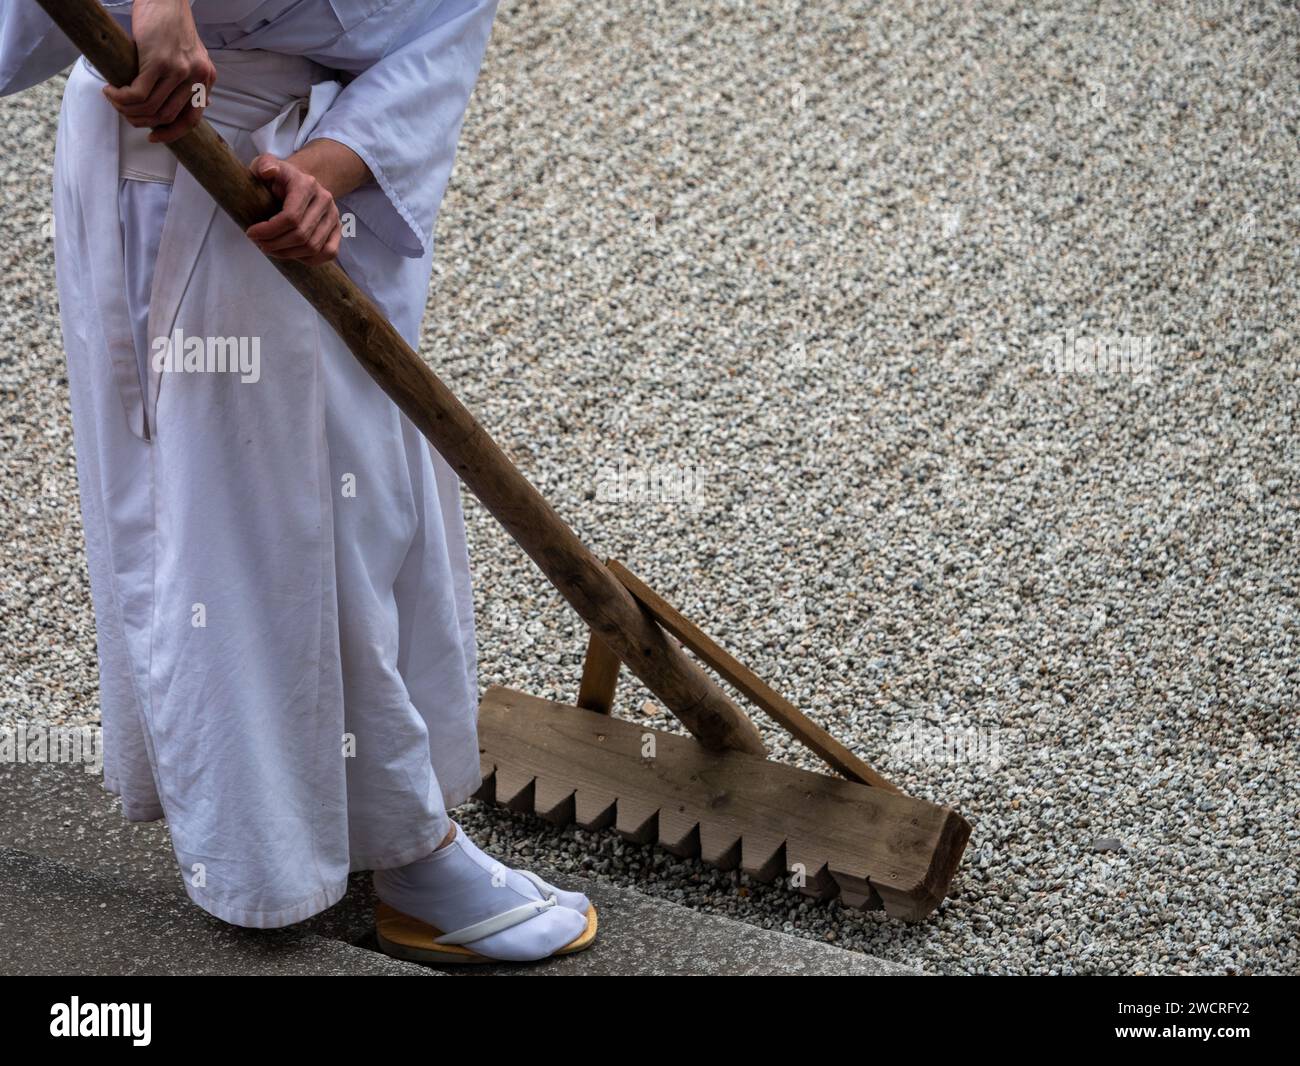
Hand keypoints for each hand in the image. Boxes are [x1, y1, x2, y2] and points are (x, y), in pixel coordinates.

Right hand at [102, 0, 215, 144]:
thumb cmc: (172, 25)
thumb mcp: (192, 56)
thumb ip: (194, 80)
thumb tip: (204, 104)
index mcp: (206, 79)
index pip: (191, 119)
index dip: (171, 133)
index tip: (153, 137)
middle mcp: (197, 78)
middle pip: (167, 116)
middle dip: (141, 121)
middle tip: (125, 113)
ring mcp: (180, 71)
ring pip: (151, 107)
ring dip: (127, 110)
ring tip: (114, 100)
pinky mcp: (160, 61)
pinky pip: (138, 93)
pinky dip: (121, 98)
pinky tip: (111, 91)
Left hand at [246, 154, 343, 265]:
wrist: (300, 181)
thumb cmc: (278, 178)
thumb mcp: (264, 164)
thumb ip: (263, 164)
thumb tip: (268, 172)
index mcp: (307, 185)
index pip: (291, 217)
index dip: (269, 231)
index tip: (251, 233)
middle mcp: (325, 200)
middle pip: (301, 235)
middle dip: (276, 245)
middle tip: (259, 244)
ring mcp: (334, 216)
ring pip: (313, 247)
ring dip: (288, 254)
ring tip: (272, 249)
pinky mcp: (338, 229)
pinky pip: (328, 253)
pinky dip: (309, 259)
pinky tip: (292, 254)